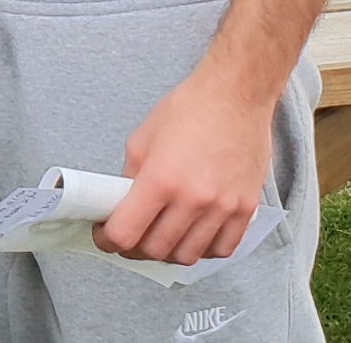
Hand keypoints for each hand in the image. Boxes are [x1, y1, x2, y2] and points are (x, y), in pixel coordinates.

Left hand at [100, 70, 274, 266]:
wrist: (236, 95)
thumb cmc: (191, 109)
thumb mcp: (142, 139)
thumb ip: (129, 178)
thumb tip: (121, 205)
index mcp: (160, 179)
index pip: (125, 233)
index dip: (108, 240)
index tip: (105, 236)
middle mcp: (192, 198)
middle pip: (155, 250)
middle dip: (134, 248)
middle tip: (130, 237)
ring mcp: (222, 207)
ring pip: (187, 256)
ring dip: (168, 252)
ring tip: (161, 237)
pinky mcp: (245, 209)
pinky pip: (222, 249)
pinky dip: (203, 250)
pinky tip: (193, 237)